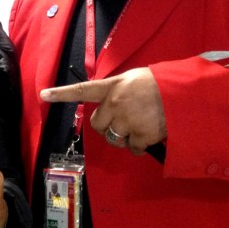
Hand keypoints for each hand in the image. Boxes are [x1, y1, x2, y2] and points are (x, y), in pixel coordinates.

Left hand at [40, 67, 166, 154]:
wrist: (185, 94)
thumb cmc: (160, 84)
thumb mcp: (133, 79)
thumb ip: (117, 90)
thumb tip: (109, 103)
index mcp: (112, 87)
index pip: (82, 90)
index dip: (62, 93)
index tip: (43, 94)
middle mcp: (114, 104)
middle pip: (97, 125)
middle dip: (108, 125)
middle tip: (124, 120)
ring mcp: (127, 121)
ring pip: (113, 138)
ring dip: (123, 137)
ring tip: (139, 125)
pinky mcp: (140, 135)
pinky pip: (132, 148)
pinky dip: (139, 145)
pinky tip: (149, 134)